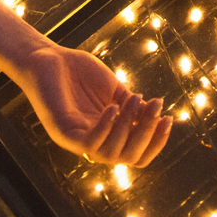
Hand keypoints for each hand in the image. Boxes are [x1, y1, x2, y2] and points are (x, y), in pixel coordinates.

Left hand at [12, 42, 172, 166]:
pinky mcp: (63, 133)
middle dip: (147, 134)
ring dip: (129, 128)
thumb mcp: (113, 90)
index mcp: (108, 136)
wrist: (49, 58)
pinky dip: (104, 129)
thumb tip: (157, 114)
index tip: (168, 119)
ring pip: (111, 154)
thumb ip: (131, 105)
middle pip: (129, 158)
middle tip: (156, 106)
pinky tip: (113, 108)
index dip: (155, 143)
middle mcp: (94, 143)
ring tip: (135, 99)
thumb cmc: (80, 74)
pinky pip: (88, 143)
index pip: (137, 154)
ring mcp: (78, 140)